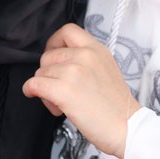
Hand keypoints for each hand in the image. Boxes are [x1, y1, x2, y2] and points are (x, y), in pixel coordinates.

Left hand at [22, 24, 141, 157]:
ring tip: (62, 103)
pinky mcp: (64, 90)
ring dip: (45, 89)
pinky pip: (34, 84)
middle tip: (61, 90)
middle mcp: (85, 56)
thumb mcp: (106, 69)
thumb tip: (60, 63)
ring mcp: (74, 72)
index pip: (67, 30)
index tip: (53, 56)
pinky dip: (32, 92)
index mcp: (97, 49)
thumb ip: (86, 60)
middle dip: (48, 74)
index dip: (54, 43)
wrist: (127, 128)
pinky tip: (48, 102)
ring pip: (40, 73)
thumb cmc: (116, 107)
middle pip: (48, 56)